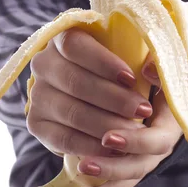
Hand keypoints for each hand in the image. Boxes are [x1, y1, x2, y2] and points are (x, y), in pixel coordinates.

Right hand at [26, 28, 152, 158]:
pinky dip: (91, 146)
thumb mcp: (136, 55)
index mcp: (63, 38)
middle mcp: (44, 64)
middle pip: (75, 82)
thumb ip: (148, 56)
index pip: (76, 46)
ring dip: (107, 125)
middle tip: (143, 110)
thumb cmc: (119, 68)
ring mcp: (38, 95)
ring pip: (71, 112)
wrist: (97, 96)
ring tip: (136, 131)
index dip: (103, 62)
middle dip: (114, 99)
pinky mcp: (37, 123)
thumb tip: (150, 70)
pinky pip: (63, 138)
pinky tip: (114, 148)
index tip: (132, 79)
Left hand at [67, 60, 183, 186]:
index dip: (133, 141)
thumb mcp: (165, 72)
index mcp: (170, 126)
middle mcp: (157, 147)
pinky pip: (113, 186)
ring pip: (124, 177)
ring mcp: (142, 158)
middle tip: (86, 162)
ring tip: (79, 173)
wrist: (158, 90)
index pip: (156, 142)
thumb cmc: (159, 78)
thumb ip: (160, 70)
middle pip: (138, 165)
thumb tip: (149, 69)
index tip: (108, 137)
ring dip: (102, 178)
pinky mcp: (126, 164)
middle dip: (111, 165)